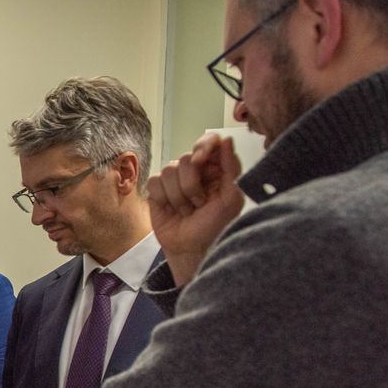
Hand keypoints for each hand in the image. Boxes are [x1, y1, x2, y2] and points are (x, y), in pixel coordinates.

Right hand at [146, 133, 244, 286]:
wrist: (191, 248)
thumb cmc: (214, 225)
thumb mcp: (231, 199)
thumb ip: (232, 168)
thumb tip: (227, 140)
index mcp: (216, 168)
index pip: (210, 142)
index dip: (203, 146)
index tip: (201, 160)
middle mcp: (195, 170)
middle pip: (186, 158)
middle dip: (192, 185)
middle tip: (199, 204)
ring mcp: (174, 179)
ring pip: (169, 170)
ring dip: (178, 196)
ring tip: (186, 210)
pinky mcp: (157, 189)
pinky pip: (155, 181)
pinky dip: (163, 198)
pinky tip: (171, 209)